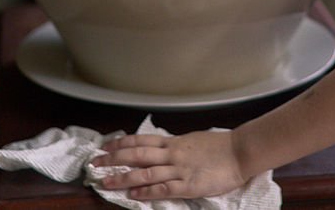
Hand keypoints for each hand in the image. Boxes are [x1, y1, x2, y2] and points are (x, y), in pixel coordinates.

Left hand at [92, 129, 246, 199]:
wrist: (240, 152)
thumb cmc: (219, 147)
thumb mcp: (193, 141)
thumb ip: (175, 146)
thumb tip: (159, 149)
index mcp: (173, 142)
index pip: (140, 141)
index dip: (120, 143)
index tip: (104, 146)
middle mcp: (172, 154)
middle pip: (136, 154)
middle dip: (114, 159)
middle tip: (95, 163)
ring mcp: (179, 169)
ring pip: (145, 172)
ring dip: (123, 177)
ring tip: (106, 182)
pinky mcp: (188, 185)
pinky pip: (163, 188)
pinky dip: (146, 191)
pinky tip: (133, 194)